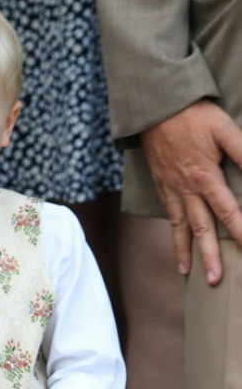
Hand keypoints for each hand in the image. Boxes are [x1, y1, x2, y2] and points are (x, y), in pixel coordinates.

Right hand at [142, 100, 241, 283]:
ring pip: (181, 228)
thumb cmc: (193, 115)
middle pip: (201, 229)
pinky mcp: (162, 188)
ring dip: (186, 253)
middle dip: (210, 256)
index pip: (227, 212)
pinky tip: (179, 250)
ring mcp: (172, 191)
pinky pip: (170, 217)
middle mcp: (186, 190)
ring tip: (189, 274)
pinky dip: (174, 236)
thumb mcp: (224, 128)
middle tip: (215, 280)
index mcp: (204, 177)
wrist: (156, 108)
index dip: (241, 231)